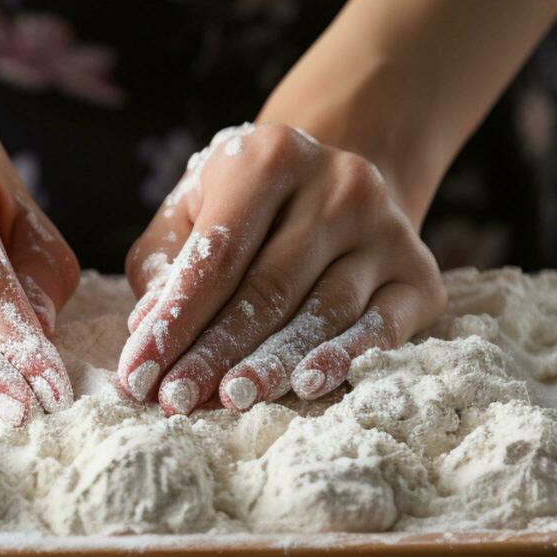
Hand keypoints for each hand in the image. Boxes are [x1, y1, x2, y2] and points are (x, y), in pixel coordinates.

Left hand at [119, 123, 444, 413]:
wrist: (337, 187)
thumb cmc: (246, 210)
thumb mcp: (195, 211)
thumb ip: (166, 261)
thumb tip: (148, 325)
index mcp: (271, 156)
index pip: (217, 252)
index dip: (175, 319)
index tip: (137, 374)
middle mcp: (338, 183)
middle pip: (268, 286)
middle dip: (215, 351)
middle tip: (176, 400)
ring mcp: (386, 227)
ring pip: (323, 310)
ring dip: (272, 363)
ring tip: (230, 399)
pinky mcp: (419, 272)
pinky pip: (381, 325)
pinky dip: (343, 358)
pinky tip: (307, 386)